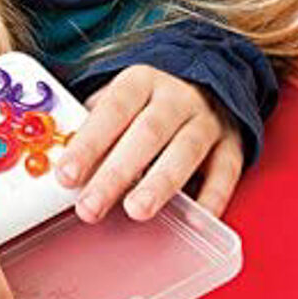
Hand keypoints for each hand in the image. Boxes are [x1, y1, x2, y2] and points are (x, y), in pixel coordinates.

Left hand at [56, 64, 245, 220]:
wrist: (208, 80)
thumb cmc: (151, 99)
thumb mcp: (120, 98)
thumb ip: (95, 125)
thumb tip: (65, 161)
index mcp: (141, 80)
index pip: (112, 110)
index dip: (89, 143)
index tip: (66, 175)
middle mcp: (176, 97)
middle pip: (146, 133)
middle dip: (116, 173)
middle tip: (90, 206)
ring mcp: (207, 119)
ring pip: (186, 150)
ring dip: (160, 183)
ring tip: (136, 211)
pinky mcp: (232, 143)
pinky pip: (226, 171)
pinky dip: (212, 196)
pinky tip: (195, 218)